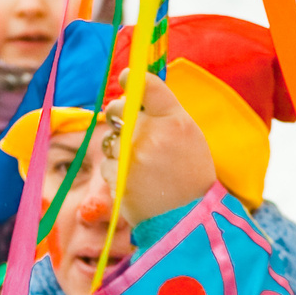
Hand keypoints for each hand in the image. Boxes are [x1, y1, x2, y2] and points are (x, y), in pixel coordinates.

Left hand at [104, 76, 216, 225]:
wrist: (188, 217)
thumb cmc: (189, 173)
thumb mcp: (187, 135)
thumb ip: (163, 112)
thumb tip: (131, 89)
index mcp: (175, 120)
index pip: (147, 85)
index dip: (131, 78)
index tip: (125, 78)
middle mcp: (152, 134)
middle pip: (118, 108)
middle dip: (118, 115)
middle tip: (130, 129)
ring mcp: (132, 156)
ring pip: (109, 139)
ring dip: (118, 150)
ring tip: (142, 167)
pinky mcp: (118, 177)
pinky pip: (106, 164)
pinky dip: (116, 172)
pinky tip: (136, 182)